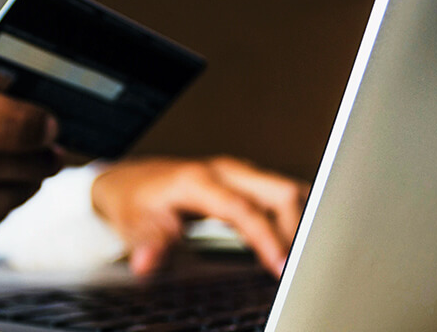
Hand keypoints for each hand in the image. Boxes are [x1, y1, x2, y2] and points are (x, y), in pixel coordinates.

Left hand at [91, 156, 308, 276]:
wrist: (130, 181)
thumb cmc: (135, 202)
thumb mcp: (134, 225)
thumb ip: (148, 244)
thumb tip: (146, 263)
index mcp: (199, 181)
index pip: (243, 209)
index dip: (266, 238)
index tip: (281, 266)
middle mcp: (224, 171)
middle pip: (279, 192)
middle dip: (298, 228)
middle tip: (302, 266)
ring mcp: (237, 173)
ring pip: (286, 190)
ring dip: (301, 221)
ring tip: (307, 256)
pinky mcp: (245, 180)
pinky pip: (280, 194)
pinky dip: (295, 215)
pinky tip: (298, 240)